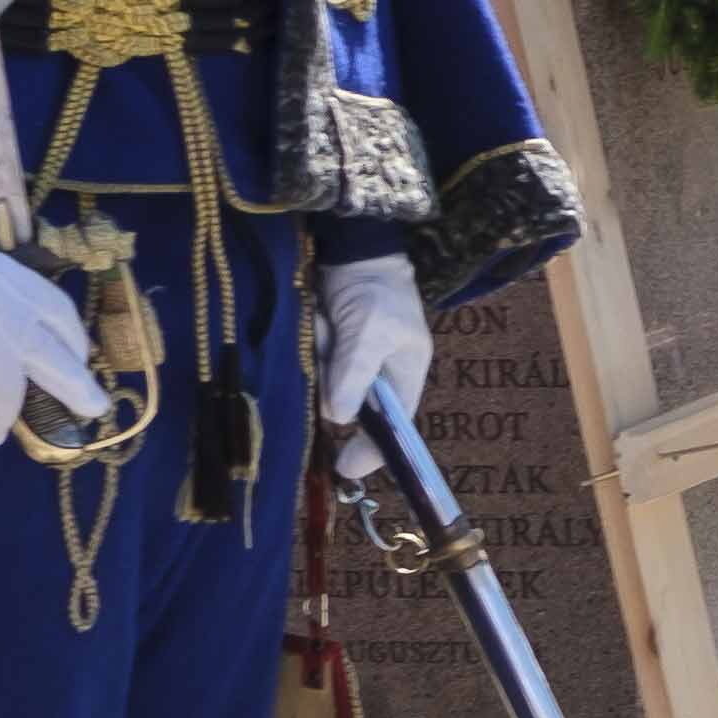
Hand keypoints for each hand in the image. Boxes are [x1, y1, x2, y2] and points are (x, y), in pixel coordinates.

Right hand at [0, 248, 103, 448]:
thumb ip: (3, 314)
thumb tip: (38, 363)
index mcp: (2, 275)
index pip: (56, 311)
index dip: (73, 344)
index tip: (80, 367)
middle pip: (46, 352)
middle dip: (74, 386)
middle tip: (91, 410)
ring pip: (3, 385)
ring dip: (2, 416)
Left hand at [316, 252, 430, 434]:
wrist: (356, 248)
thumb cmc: (376, 291)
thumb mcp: (369, 333)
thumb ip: (355, 375)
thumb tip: (340, 419)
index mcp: (406, 377)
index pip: (394, 428)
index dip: (374, 451)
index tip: (346, 469)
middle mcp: (380, 377)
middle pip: (352, 407)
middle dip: (335, 384)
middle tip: (329, 347)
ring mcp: (353, 364)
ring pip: (327, 387)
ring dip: (321, 360)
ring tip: (326, 324)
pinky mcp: (330, 351)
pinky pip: (315, 367)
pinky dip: (312, 348)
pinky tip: (317, 323)